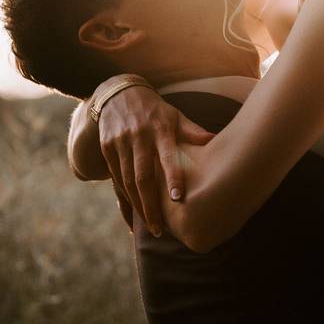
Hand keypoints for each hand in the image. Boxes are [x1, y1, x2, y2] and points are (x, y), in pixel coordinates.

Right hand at [98, 86, 214, 235]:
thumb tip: (215, 140)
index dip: (172, 178)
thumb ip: (193, 131)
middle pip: (143, 176)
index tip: (178, 199)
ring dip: (138, 206)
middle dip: (151, 205)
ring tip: (151, 225)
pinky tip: (134, 211)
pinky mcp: (107, 148)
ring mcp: (120, 143)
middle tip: (160, 229)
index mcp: (160, 129)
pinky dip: (125, 196)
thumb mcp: (175, 115)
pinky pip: (116, 177)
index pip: (167, 157)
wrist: (118, 93)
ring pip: (127, 181)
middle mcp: (138, 137)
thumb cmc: (155, 110)